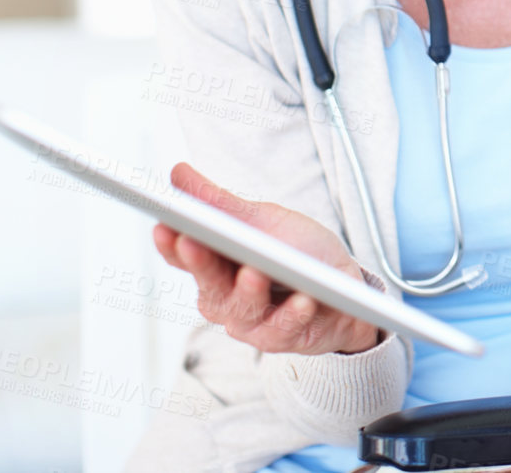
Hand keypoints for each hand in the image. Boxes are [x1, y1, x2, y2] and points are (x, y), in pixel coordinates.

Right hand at [151, 163, 383, 355]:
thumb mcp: (263, 220)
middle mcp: (224, 297)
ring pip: (241, 309)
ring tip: (255, 273)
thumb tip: (178, 173)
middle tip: (193, 242)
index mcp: (216, 264)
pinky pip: (282, 328)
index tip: (164, 225)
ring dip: (248, 291)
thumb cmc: (300, 252)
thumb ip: (221, 204)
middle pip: (207, 284)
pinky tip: (304, 299)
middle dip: (200, 263)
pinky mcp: (280, 338)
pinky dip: (292, 313)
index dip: (169, 243)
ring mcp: (250, 321)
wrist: (346, 287)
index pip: (182, 255)